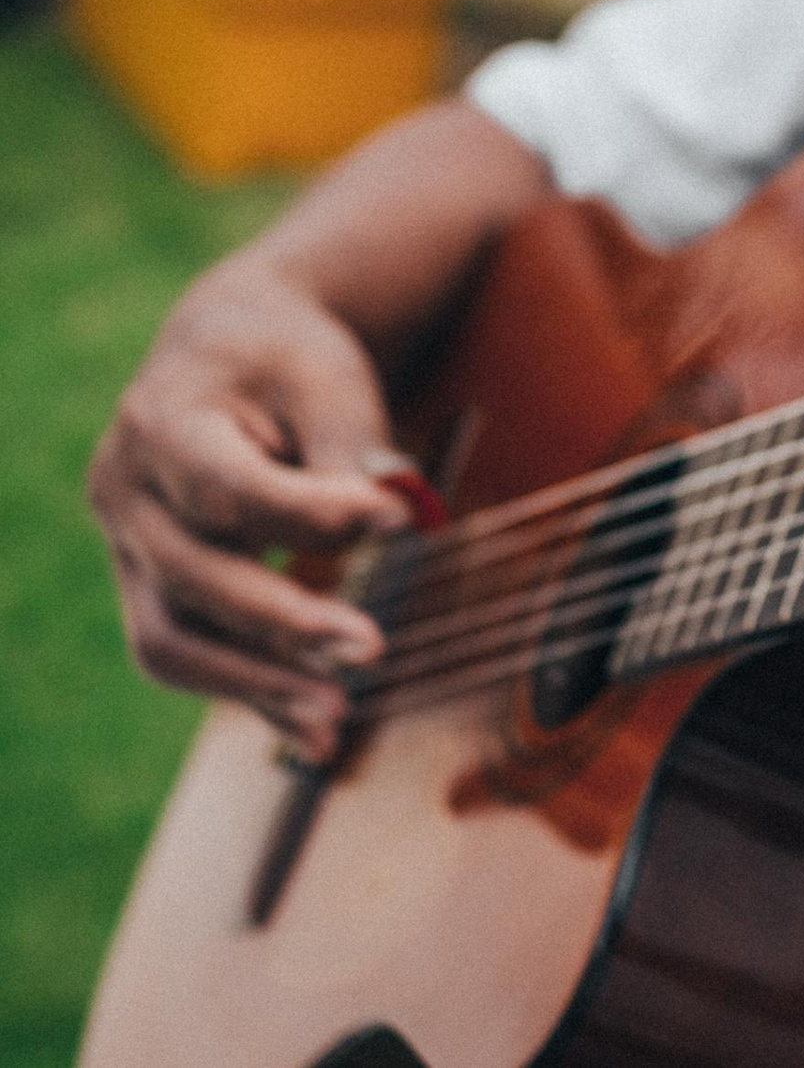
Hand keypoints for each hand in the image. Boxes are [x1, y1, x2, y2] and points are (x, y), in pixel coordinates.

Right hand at [89, 261, 411, 761]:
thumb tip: (399, 517)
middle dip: (284, 621)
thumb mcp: (326, 377)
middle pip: (193, 577)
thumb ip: (354, 449)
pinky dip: (251, 692)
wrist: (227, 351)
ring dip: (256, 684)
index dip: (313, 515)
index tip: (401, 523)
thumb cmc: (286, 361)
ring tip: (337, 719)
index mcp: (161, 423)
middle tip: (372, 648)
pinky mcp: (152, 588)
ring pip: (171, 639)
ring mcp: (127, 548)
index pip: (229, 489)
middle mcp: (125, 493)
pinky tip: (317, 730)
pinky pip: (188, 654)